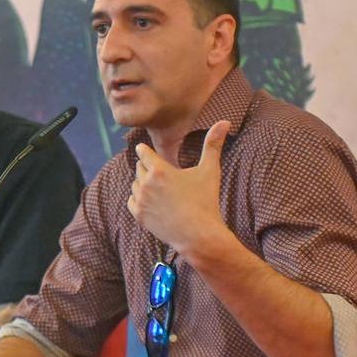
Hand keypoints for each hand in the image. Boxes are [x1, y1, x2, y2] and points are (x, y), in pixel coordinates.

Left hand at [127, 120, 230, 253]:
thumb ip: (213, 145)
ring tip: (157, 187)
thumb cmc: (206, 202)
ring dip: (142, 183)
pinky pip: (131, 200)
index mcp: (160, 170)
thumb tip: (225, 121)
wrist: (199, 235)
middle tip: (157, 171)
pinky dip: (138, 198)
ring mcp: (140, 201)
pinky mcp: (139, 216)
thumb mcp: (210, 171)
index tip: (143, 149)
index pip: (143, 153)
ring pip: (134, 184)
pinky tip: (149, 199)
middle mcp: (146, 184)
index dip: (144, 150)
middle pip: (139, 168)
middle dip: (147, 167)